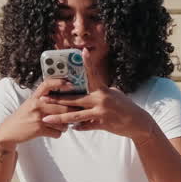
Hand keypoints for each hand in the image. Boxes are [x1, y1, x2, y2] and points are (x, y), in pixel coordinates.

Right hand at [0, 77, 78, 148]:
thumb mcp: (30, 103)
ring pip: (62, 121)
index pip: (47, 84)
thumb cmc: (23, 116)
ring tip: (61, 125)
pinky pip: (57, 132)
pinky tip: (54, 132)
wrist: (9, 131)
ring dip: (64, 125)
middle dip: (71, 113)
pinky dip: (58, 133)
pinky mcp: (39, 130)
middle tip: (74, 114)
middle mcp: (36, 105)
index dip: (60, 83)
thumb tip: (63, 98)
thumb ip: (43, 99)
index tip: (70, 84)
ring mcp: (38, 117)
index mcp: (35, 97)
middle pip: (62, 107)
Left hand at [38, 48, 154, 140]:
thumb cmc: (125, 106)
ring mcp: (101, 112)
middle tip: (43, 99)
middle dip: (57, 99)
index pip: (92, 74)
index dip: (87, 63)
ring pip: (76, 116)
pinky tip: (71, 128)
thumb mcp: (114, 94)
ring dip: (60, 117)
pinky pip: (86, 126)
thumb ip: (100, 90)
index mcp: (103, 89)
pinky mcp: (102, 124)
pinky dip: (79, 127)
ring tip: (46, 119)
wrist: (137, 122)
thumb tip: (91, 84)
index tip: (81, 52)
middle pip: (74, 99)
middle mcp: (100, 99)